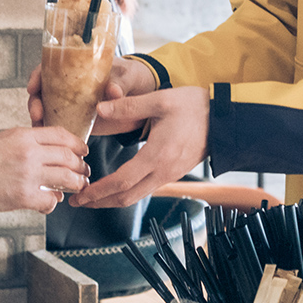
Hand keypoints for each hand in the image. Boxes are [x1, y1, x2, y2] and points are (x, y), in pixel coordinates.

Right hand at [0, 126, 89, 213]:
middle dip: (81, 165)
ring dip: (76, 184)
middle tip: (84, 172)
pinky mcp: (23, 196)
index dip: (77, 143)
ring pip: (67, 178)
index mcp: (23, 135)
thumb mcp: (1, 140)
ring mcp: (28, 175)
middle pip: (69, 156)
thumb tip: (44, 152)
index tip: (82, 151)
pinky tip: (50, 203)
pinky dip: (53, 203)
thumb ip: (25, 144)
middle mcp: (29, 153)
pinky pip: (50, 200)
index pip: (62, 135)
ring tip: (77, 187)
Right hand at [26, 57, 156, 126]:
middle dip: (35, 103)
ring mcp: (73, 104)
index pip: (48, 67)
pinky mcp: (79, 121)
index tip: (33, 87)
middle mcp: (70, 85)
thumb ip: (120, 83)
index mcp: (77, 67)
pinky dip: (54, 135)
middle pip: (42, 92)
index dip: (37, 76)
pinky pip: (62, 127)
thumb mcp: (128, 76)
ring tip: (40, 129)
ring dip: (41, 120)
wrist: (144, 96)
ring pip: (48, 110)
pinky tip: (51, 143)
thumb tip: (113, 91)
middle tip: (38, 114)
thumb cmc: (133, 77)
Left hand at [68, 86, 208, 207]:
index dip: (98, 192)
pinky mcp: (174, 172)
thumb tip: (100, 109)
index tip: (80, 195)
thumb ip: (128, 105)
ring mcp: (170, 174)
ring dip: (113, 198)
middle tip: (78, 201)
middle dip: (100, 202)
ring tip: (92, 195)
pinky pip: (147, 188)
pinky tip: (116, 184)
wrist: (224, 118)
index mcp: (158, 154)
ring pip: (137, 195)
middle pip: (127, 197)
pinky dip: (127, 190)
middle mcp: (164, 171)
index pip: (122, 182)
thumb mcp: (160, 100)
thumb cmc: (195, 107)